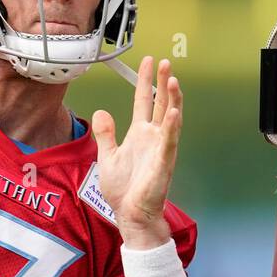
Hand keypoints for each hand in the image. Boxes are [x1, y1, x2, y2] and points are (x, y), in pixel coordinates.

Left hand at [90, 56, 182, 246]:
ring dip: (173, 98)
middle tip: (165, 62)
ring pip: (170, 118)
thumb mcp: (108, 156)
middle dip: (163, 82)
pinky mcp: (164, 162)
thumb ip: (106, 134)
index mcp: (139, 134)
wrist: (130, 214)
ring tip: (173, 79)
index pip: (144, 101)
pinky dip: (173, 126)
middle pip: (161, 103)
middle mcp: (153, 137)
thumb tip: (101, 112)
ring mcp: (161, 148)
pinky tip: (175, 111)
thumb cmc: (123, 190)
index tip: (147, 62)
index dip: (145, 81)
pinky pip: (170, 141)